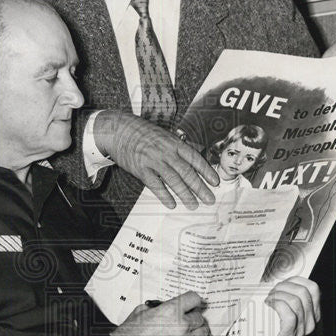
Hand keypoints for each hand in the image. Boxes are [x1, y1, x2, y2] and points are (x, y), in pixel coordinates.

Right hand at [93, 110, 218, 208]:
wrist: (119, 130)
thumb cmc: (144, 134)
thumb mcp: (165, 136)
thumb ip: (178, 149)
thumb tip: (195, 162)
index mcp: (174, 143)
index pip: (194, 158)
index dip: (206, 171)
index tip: (216, 182)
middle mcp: (166, 152)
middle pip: (187, 172)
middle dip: (200, 187)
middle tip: (210, 199)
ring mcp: (153, 160)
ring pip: (173, 180)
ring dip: (185, 194)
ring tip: (193, 205)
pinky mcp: (140, 169)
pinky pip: (155, 185)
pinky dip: (164, 195)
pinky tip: (172, 204)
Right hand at [110, 291, 213, 335]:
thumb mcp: (141, 311)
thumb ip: (156, 307)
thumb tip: (161, 307)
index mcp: (170, 310)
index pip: (194, 299)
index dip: (193, 300)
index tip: (193, 302)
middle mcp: (181, 325)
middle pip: (200, 317)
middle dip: (195, 316)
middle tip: (191, 317)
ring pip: (204, 331)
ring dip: (201, 328)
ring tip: (197, 328)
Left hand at [265, 277, 320, 335]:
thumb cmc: (269, 317)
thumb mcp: (285, 302)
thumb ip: (290, 291)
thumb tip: (286, 275)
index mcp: (313, 312)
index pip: (313, 288)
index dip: (295, 281)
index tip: (282, 284)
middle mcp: (310, 322)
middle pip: (302, 292)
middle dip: (283, 287)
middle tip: (271, 292)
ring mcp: (301, 330)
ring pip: (295, 301)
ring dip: (277, 296)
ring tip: (268, 299)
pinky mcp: (290, 335)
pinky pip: (289, 314)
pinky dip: (277, 305)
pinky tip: (269, 305)